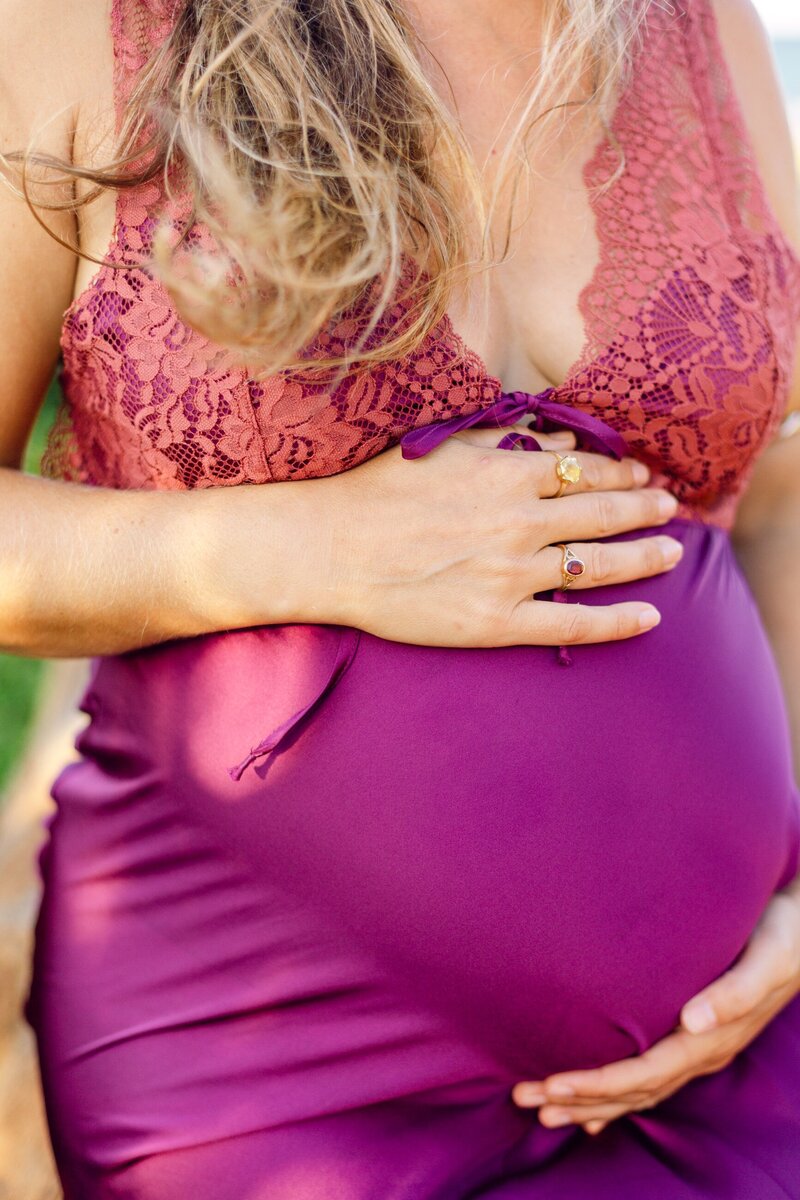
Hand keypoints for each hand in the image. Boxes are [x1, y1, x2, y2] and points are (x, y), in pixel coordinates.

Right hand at [310, 423, 681, 646]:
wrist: (329, 549)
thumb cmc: (378, 492)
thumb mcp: (444, 448)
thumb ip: (508, 442)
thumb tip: (561, 439)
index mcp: (507, 476)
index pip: (584, 472)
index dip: (621, 474)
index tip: (643, 476)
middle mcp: (520, 524)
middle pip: (603, 515)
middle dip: (645, 510)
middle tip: (672, 507)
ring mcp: (512, 576)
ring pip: (598, 564)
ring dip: (643, 556)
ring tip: (673, 552)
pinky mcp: (496, 623)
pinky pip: (571, 623)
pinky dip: (616, 622)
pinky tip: (650, 616)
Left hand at [511, 882, 799, 1133]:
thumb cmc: (784, 937)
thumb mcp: (767, 959)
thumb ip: (735, 993)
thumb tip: (694, 1020)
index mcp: (710, 1040)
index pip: (644, 1073)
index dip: (598, 1085)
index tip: (553, 1085)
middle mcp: (701, 1052)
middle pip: (632, 1091)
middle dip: (579, 1099)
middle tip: (525, 1101)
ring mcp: (699, 1048)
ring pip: (637, 1088)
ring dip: (589, 1101)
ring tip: (542, 1108)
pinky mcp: (695, 1034)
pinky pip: (650, 1076)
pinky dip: (617, 1096)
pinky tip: (591, 1109)